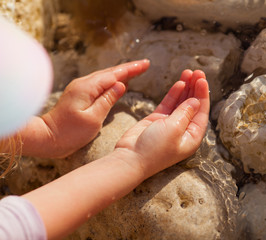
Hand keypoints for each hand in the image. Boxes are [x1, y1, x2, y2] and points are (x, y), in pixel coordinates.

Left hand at [21, 59, 149, 157]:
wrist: (46, 137)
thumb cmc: (69, 132)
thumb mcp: (93, 118)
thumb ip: (108, 100)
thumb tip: (121, 85)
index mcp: (87, 88)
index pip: (114, 75)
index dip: (132, 69)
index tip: (146, 64)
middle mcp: (83, 84)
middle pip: (110, 73)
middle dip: (129, 68)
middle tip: (145, 65)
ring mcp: (80, 88)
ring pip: (105, 77)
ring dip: (121, 74)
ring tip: (136, 71)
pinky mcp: (79, 95)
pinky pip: (99, 84)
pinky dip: (112, 82)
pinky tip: (119, 83)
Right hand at [115, 69, 209, 179]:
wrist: (130, 158)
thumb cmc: (154, 150)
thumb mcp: (174, 129)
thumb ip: (185, 112)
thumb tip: (196, 100)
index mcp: (192, 137)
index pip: (201, 112)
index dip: (203, 94)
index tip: (202, 79)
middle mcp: (183, 130)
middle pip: (193, 105)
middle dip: (195, 88)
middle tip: (197, 72)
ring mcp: (170, 124)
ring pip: (181, 103)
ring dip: (185, 88)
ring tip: (188, 72)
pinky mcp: (157, 120)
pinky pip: (169, 104)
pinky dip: (174, 94)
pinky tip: (179, 83)